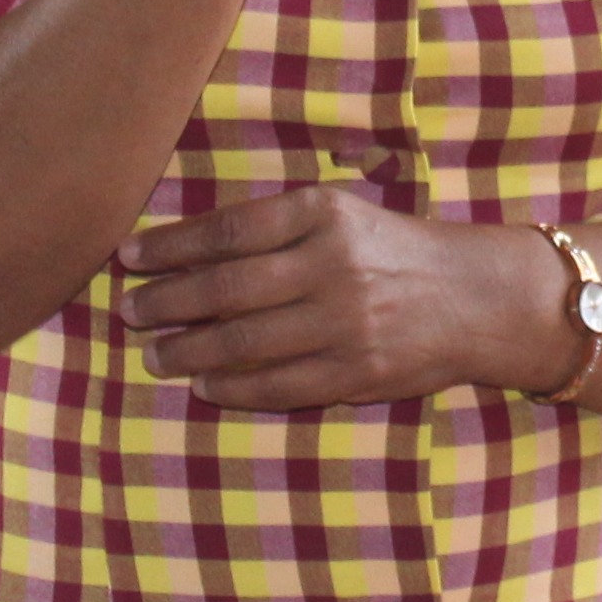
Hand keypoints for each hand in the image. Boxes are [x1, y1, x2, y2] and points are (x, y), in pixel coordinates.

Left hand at [118, 188, 565, 409]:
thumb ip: (273, 227)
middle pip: (225, 289)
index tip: (127, 258)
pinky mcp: (356, 372)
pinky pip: (278, 386)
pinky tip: (203, 385)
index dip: (169, 247)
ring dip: (187, 352)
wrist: (474, 296)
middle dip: (165, 303)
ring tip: (154, 355)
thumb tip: (182, 253)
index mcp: (323, 213)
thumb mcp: (340, 213)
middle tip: (128, 312)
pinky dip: (233, 388)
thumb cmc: (391, 249)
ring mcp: (346, 323)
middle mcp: (333, 265)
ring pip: (244, 343)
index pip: (227, 230)